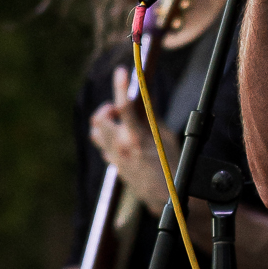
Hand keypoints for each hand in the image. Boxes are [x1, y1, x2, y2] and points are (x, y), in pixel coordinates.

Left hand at [90, 66, 178, 216]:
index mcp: (136, 137)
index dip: (121, 85)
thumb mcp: (166, 137)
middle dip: (107, 109)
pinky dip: (109, 138)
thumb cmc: (171, 165)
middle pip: (99, 118)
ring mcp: (115, 157)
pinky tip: (124, 139)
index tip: (121, 72)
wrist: (166, 196)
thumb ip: (152, 116)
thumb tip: (147, 95)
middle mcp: (120, 147)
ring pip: (96, 132)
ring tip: (121, 122)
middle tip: (119, 108)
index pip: (124, 105)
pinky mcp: (114, 165)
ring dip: (105, 123)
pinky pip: (104, 146)